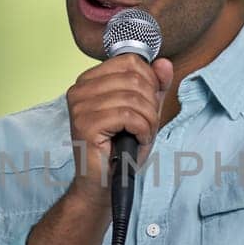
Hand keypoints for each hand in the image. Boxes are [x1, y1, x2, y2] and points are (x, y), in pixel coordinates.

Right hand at [64, 53, 175, 207]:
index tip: (148, 105)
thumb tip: (164, 63)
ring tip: (142, 135)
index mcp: (89, 81)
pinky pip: (128, 116)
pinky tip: (137, 140)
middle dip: (150, 103)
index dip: (150, 81)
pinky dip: (142, 130)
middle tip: (147, 125)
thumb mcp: (144, 112)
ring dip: (148, 120)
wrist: (104, 183)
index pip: (130, 61)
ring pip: (133, 97)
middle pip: (134, 77)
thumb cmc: (121, 149)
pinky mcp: (85, 124)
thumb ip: (154, 86)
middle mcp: (80, 89)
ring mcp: (80, 106)